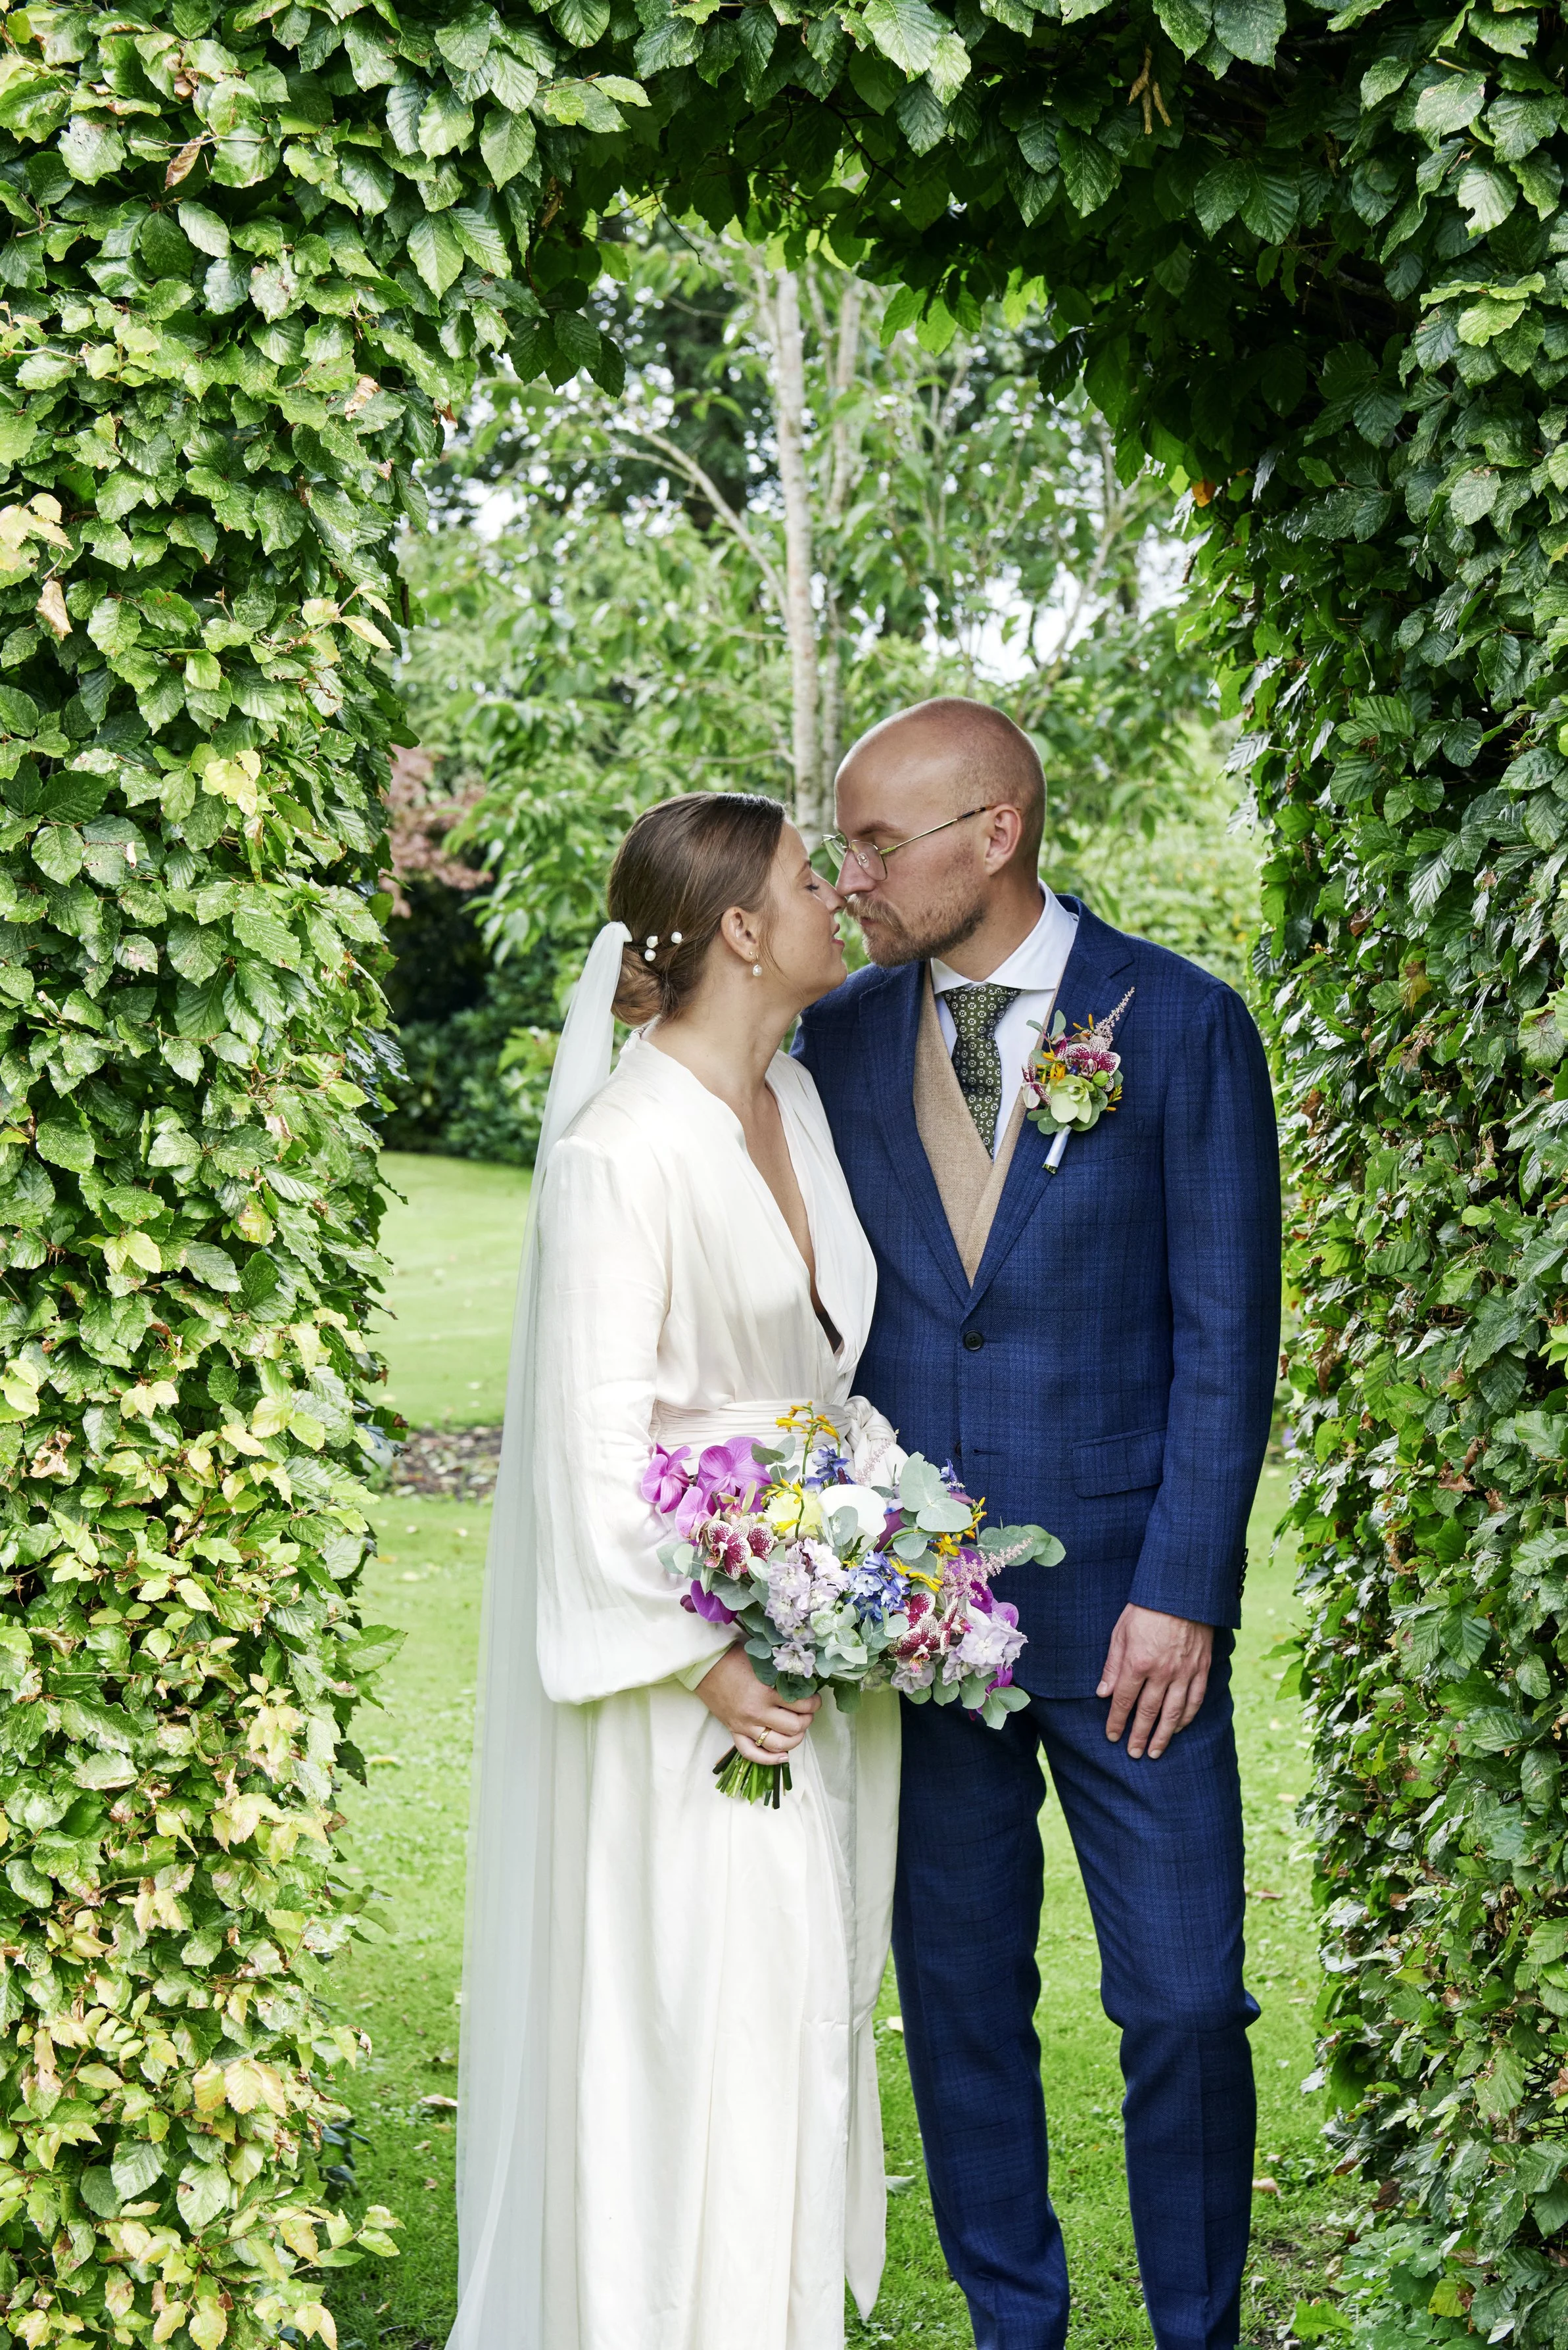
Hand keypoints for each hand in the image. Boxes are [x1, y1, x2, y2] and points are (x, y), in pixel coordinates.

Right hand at [694, 1646, 820, 1768]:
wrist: (706, 1665)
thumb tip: (806, 1683)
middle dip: (807, 1720)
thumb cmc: (735, 1658)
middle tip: (808, 1712)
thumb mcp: (763, 1662)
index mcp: (766, 1691)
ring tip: (798, 1729)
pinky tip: (783, 1756)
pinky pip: (752, 1754)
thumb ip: (782, 1674)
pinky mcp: (735, 1731)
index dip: (814, 1703)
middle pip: (794, 1727)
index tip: (815, 1699)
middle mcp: (757, 1712)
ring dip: (795, 1739)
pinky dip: (770, 1759)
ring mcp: (745, 1725)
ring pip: (779, 1744)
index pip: (802, 1705)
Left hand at [1096, 1605, 1212, 1759]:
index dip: (1116, 1721)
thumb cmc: (1146, 1608)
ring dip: (1163, 1736)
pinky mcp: (1201, 1669)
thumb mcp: (1121, 1632)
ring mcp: (1184, 1672)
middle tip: (1133, 1753)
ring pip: (1173, 1713)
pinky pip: (1195, 1700)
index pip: (1124, 1701)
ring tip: (1154, 1752)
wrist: (1182, 1591)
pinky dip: (1187, 1718)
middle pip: (1148, 1712)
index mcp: (1138, 1662)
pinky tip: (1179, 1728)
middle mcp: (1162, 1672)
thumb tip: (1103, 1693)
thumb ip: (1113, 1665)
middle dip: (1138, 1736)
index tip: (1111, 1736)